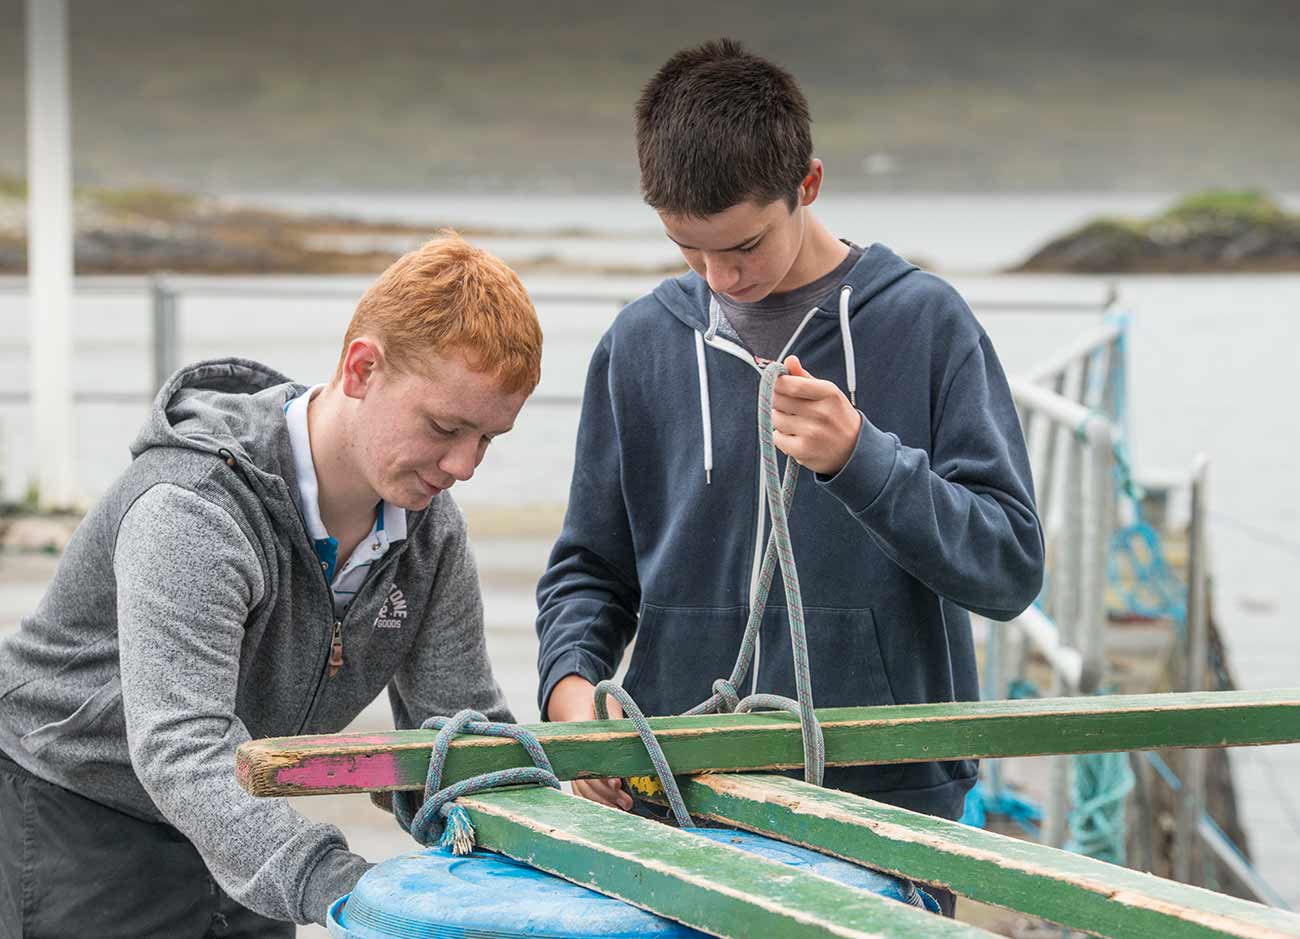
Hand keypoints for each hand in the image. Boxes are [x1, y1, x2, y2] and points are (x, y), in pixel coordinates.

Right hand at [545, 674, 632, 810]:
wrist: (575, 704)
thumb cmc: (595, 702)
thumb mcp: (606, 704)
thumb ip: (616, 718)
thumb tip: (636, 733)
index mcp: (579, 735)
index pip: (589, 760)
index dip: (602, 775)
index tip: (617, 783)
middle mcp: (573, 753)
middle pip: (586, 781)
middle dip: (606, 794)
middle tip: (627, 802)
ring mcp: (574, 764)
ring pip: (584, 790)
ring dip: (603, 802)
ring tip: (624, 807)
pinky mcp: (578, 772)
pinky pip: (583, 791)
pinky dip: (595, 801)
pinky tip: (612, 808)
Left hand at [771, 355, 862, 475]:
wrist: (854, 450)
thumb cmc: (836, 416)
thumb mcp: (827, 393)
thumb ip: (804, 377)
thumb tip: (789, 360)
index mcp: (828, 393)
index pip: (790, 384)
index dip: (777, 383)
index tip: (776, 385)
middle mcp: (821, 412)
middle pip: (779, 400)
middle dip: (778, 401)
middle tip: (787, 406)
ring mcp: (812, 432)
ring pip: (776, 418)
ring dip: (779, 419)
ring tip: (795, 423)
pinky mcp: (803, 450)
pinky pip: (777, 437)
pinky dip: (781, 437)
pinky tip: (795, 437)